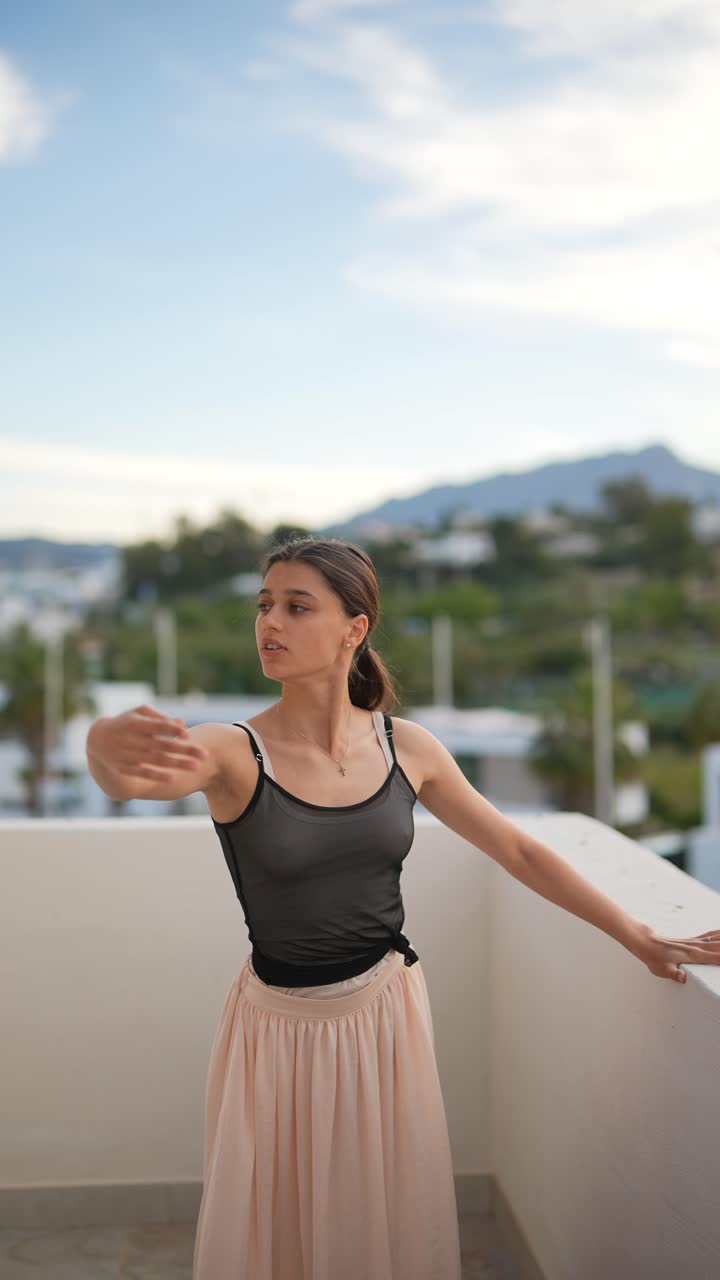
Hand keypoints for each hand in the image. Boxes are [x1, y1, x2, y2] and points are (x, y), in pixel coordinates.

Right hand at [87, 704, 208, 781]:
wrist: (96, 740)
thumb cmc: (125, 722)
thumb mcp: (139, 713)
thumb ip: (160, 718)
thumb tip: (182, 723)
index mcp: (134, 723)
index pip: (157, 726)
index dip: (172, 730)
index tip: (188, 735)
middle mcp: (130, 739)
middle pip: (162, 746)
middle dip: (184, 750)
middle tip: (204, 754)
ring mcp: (127, 755)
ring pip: (156, 761)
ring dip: (177, 764)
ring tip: (195, 766)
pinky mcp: (124, 767)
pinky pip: (143, 772)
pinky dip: (157, 775)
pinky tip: (173, 778)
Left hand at [634, 924, 719, 983]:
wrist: (646, 942)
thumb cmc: (654, 958)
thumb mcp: (662, 970)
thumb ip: (675, 974)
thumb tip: (683, 978)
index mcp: (693, 955)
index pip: (717, 958)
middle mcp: (697, 947)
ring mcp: (696, 942)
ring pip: (717, 939)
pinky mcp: (693, 940)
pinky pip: (710, 936)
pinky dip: (719, 934)